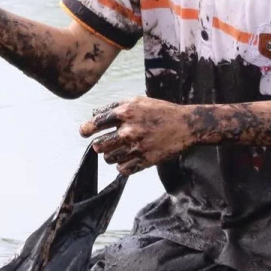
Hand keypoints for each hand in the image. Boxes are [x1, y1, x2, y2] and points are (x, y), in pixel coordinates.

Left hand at [81, 97, 198, 174]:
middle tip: (103, 143)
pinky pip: (122, 169)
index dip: (87, 129)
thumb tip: (94, 114)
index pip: (97, 123)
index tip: (84, 132)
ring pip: (109, 159)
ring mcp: (137, 147)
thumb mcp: (138, 101)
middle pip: (99, 145)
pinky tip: (127, 158)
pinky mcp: (145, 161)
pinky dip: (122, 166)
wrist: (186, 125)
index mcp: (126, 113)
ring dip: (110, 155)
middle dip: (98, 145)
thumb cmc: (161, 111)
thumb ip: (114, 107)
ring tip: (119, 149)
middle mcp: (129, 131)